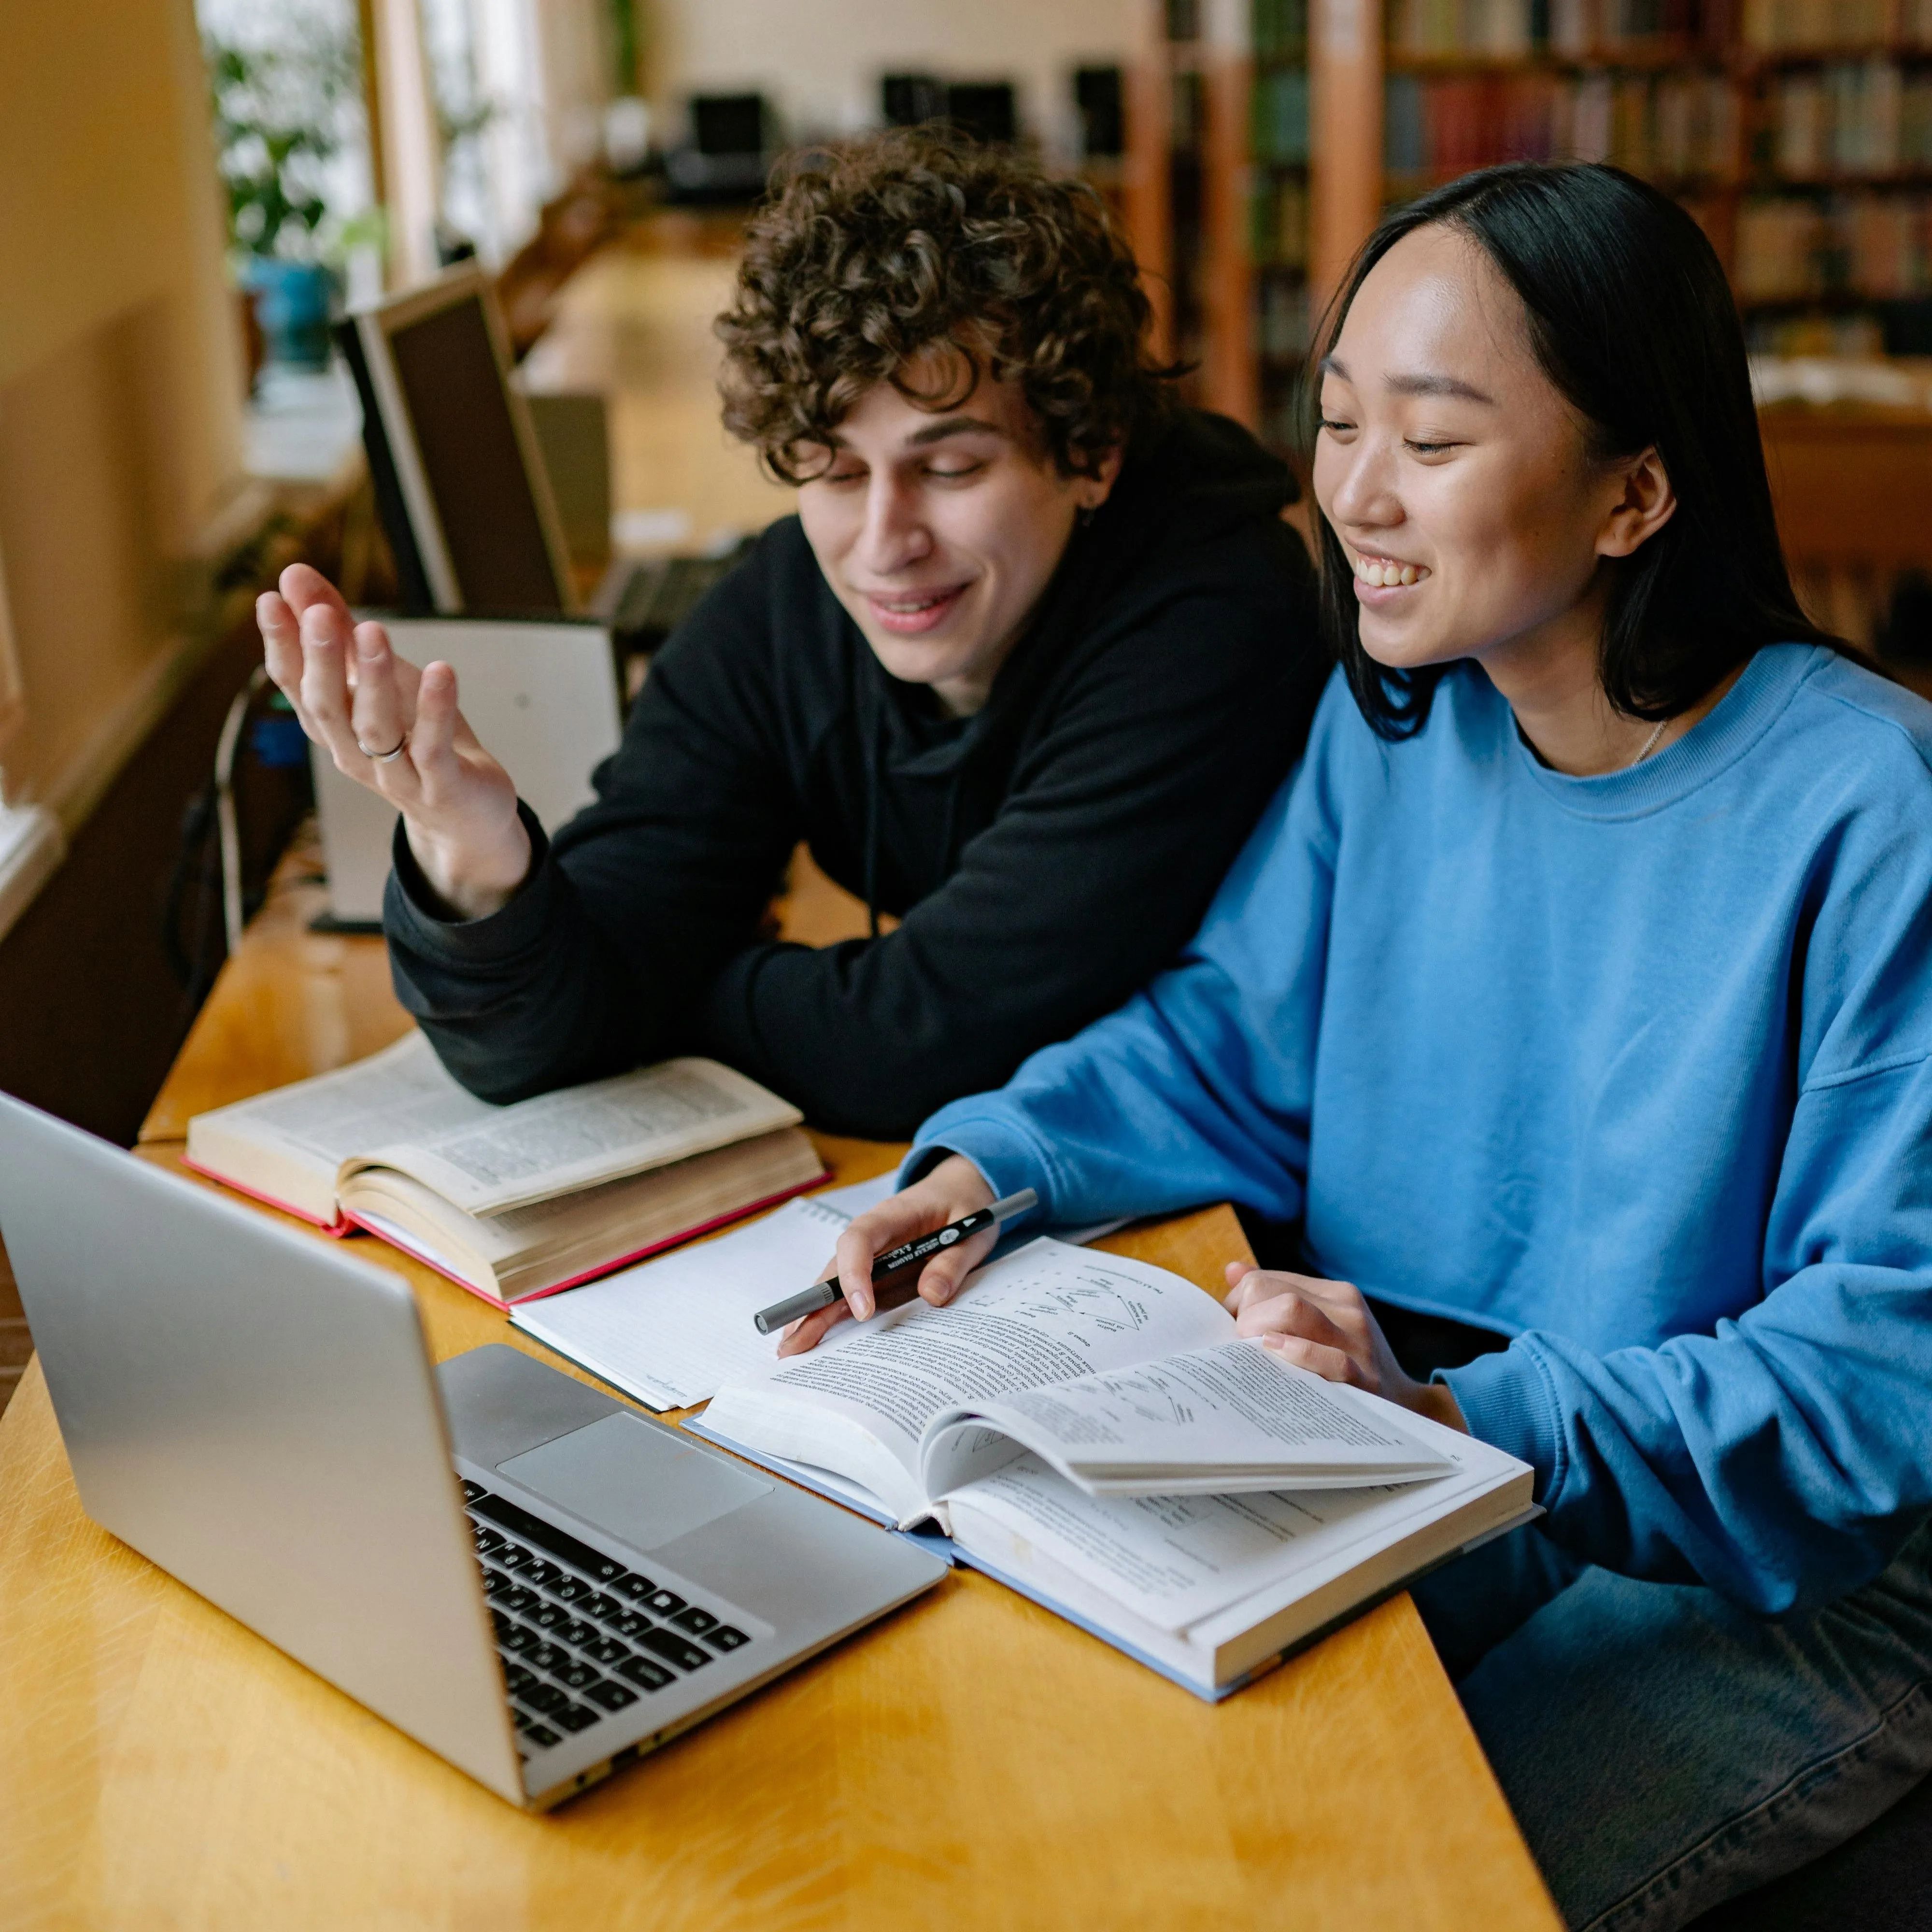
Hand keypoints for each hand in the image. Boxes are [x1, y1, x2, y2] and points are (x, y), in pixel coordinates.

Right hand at [259, 564, 531, 918]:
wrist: (466, 814)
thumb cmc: (417, 739)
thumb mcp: (378, 678)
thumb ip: (341, 630)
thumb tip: (293, 574)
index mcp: (333, 725)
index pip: (296, 685)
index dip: (283, 645)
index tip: (271, 599)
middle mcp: (354, 752)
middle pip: (329, 707)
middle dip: (322, 659)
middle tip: (320, 614)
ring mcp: (396, 774)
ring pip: (375, 729)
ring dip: (373, 679)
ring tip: (375, 630)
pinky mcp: (441, 787)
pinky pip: (432, 749)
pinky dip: (435, 711)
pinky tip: (441, 671)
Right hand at [777, 1155, 996, 1356]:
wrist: (959, 1190)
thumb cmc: (964, 1206)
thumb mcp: (973, 1231)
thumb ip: (953, 1262)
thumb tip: (932, 1296)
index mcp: (891, 1214)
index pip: (860, 1238)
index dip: (855, 1273)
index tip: (863, 1311)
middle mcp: (870, 1235)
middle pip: (835, 1267)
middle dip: (814, 1304)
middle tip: (795, 1341)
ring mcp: (867, 1255)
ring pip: (834, 1283)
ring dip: (813, 1314)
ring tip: (792, 1349)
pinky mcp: (872, 1273)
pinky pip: (847, 1293)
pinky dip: (830, 1316)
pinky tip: (814, 1341)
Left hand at [1222, 1265, 1467, 1433]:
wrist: (1408, 1410)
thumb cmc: (1350, 1366)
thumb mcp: (1324, 1325)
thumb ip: (1280, 1298)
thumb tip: (1234, 1271)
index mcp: (1335, 1294)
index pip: (1263, 1281)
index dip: (1237, 1308)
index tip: (1235, 1334)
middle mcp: (1348, 1309)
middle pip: (1269, 1292)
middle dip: (1242, 1319)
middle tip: (1241, 1350)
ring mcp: (1357, 1342)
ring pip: (1290, 1310)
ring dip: (1256, 1332)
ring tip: (1254, 1356)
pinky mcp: (1363, 1377)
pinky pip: (1325, 1358)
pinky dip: (1293, 1353)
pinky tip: (1275, 1356)